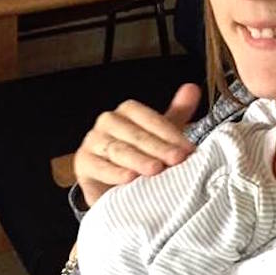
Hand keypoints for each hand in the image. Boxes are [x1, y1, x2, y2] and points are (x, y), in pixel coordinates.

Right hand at [74, 83, 201, 206]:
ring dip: (139, 160)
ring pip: (119, 150)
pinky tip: (128, 178)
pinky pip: (98, 166)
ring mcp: (93, 141)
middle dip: (159, 148)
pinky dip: (114, 173)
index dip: (170, 134)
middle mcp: (109, 121)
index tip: (188, 149)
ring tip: (156, 169)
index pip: (151, 119)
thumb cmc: (141, 156)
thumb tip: (193, 88)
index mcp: (129, 111)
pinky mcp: (82, 162)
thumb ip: (177, 113)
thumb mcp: (161, 135)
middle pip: (137, 135)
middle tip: (177, 160)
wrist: (114, 186)